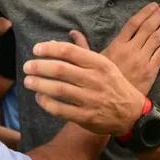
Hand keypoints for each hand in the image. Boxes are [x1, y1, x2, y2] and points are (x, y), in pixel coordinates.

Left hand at [23, 41, 145, 135]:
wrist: (132, 113)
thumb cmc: (113, 85)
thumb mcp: (104, 64)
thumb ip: (80, 53)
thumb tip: (53, 42)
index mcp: (99, 63)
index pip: (69, 51)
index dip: (49, 49)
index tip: (36, 49)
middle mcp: (95, 80)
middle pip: (60, 69)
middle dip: (39, 67)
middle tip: (27, 66)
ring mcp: (91, 99)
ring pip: (59, 89)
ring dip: (39, 84)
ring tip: (28, 81)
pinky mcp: (87, 117)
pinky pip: (61, 109)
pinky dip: (47, 103)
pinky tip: (39, 97)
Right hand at [70, 2, 159, 94]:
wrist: (112, 105)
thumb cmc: (100, 84)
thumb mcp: (90, 63)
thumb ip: (82, 46)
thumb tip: (72, 32)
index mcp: (117, 46)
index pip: (133, 24)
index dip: (144, 13)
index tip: (154, 4)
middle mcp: (131, 50)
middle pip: (148, 27)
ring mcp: (142, 60)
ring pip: (157, 37)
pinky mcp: (151, 71)